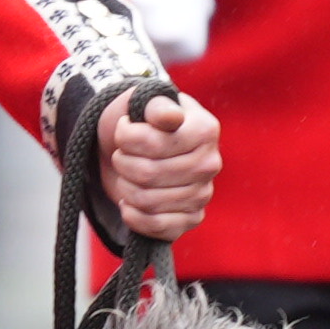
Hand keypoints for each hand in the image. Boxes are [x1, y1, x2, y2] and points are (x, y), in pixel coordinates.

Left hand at [98, 88, 221, 244]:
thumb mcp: (145, 102)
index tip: (123, 127)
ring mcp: (203, 194)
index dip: (126, 136)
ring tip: (125, 175)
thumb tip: (170, 117)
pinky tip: (127, 204)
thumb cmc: (142, 122)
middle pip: (148, 174)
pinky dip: (133, 217)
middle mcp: (209, 163)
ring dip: (125, 187)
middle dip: (122, 163)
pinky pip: (157, 226)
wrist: (139, 147)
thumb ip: (156, 106)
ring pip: (148, 201)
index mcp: (204, 130)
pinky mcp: (191, 219)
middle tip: (120, 154)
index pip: (154, 143)